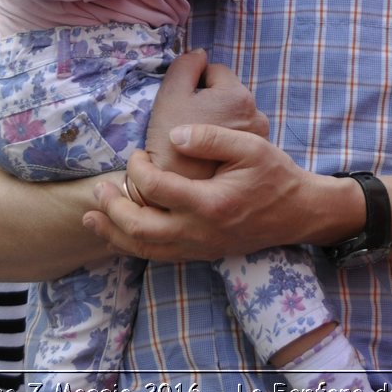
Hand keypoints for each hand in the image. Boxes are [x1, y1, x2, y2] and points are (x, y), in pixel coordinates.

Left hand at [86, 125, 326, 262]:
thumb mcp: (250, 145)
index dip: (137, 168)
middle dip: (113, 208)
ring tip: (92, 218)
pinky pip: (159, 256)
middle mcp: (201, 231)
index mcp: (211, 202)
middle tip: (99, 189)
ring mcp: (200, 247)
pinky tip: (119, 236)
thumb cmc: (275, 175)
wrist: (299, 212)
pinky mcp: (202, 254)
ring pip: (145, 249)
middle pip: (140, 228)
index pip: (156, 188)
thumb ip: (210, 137)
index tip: (136, 153)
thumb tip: (174, 134)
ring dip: (114, 234)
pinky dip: (134, 247)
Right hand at [142, 50, 267, 179]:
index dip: (194, 82)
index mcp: (237, 96)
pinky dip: (223, 140)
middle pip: (226, 94)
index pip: (215, 70)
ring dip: (217, 121)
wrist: (178, 194)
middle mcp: (255, 115)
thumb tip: (199, 55)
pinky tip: (207, 154)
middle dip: (208, 102)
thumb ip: (185, 66)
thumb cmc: (170, 142)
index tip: (182, 102)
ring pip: (232, 116)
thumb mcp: (170, 96)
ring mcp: (257, 139)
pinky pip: (236, 137)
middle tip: (187, 121)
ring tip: (197, 140)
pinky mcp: (252, 159)